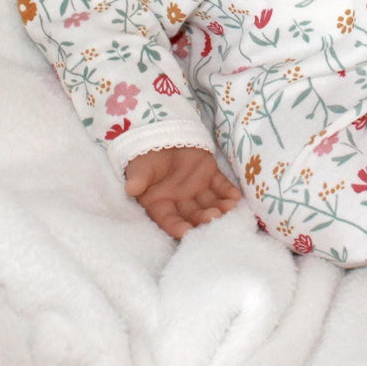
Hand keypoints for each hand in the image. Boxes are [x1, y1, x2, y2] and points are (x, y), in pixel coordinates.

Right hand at [124, 146, 241, 238]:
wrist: (160, 132)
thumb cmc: (146, 155)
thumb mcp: (141, 168)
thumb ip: (139, 179)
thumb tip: (131, 188)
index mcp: (161, 203)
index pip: (170, 220)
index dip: (178, 227)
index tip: (188, 232)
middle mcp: (180, 201)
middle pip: (194, 214)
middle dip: (204, 218)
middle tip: (214, 217)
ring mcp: (196, 188)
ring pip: (210, 202)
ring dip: (220, 207)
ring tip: (229, 208)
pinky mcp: (209, 175)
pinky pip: (221, 185)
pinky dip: (228, 191)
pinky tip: (236, 196)